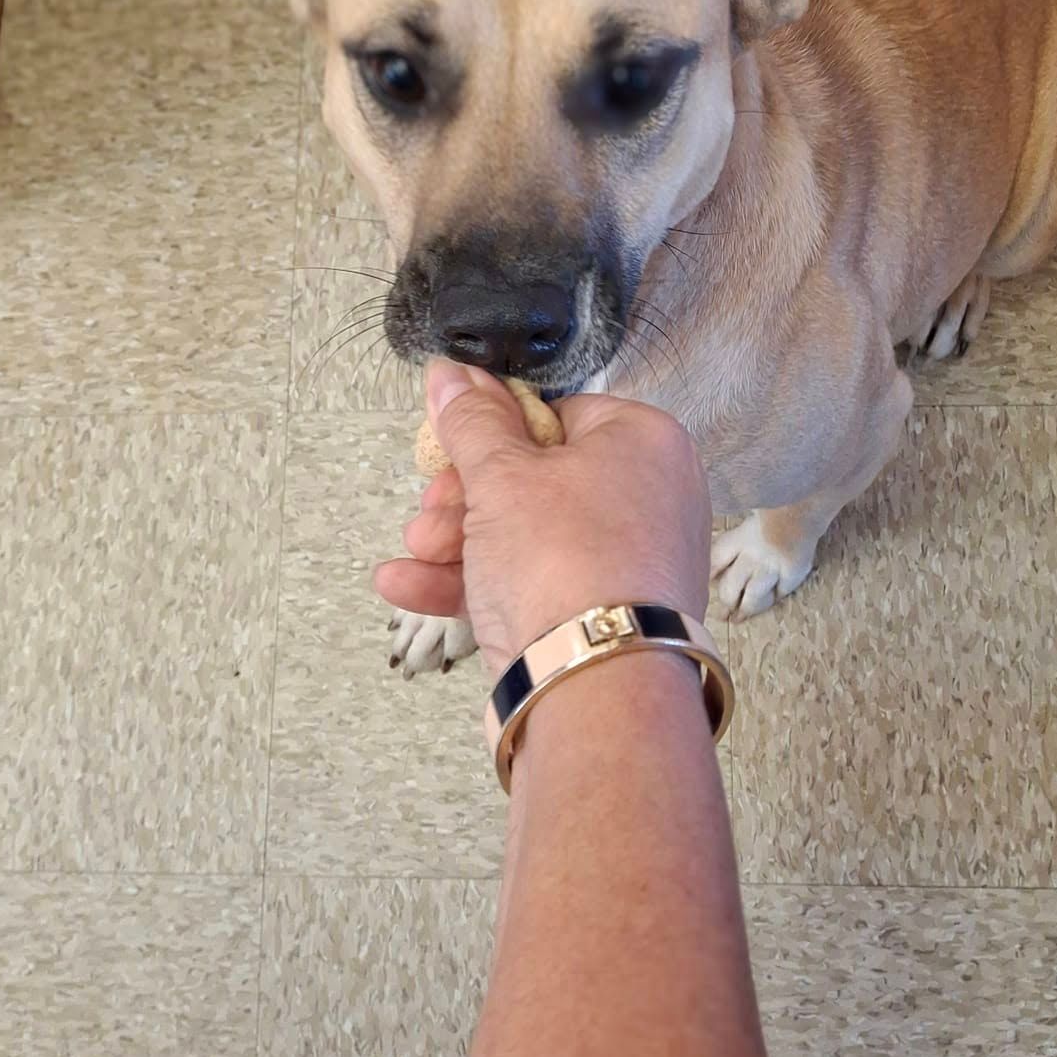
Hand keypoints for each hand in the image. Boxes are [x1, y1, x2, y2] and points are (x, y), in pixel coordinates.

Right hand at [375, 362, 711, 677]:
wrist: (595, 685)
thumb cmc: (563, 557)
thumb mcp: (503, 475)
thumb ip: (471, 421)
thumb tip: (449, 371)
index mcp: (644, 441)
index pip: (560, 414)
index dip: (496, 434)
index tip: (450, 452)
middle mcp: (650, 498)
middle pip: (537, 480)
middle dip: (463, 498)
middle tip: (427, 513)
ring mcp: (629, 564)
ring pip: (528, 537)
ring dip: (456, 542)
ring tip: (415, 552)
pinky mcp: (601, 618)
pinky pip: (534, 586)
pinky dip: (472, 584)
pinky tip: (406, 584)